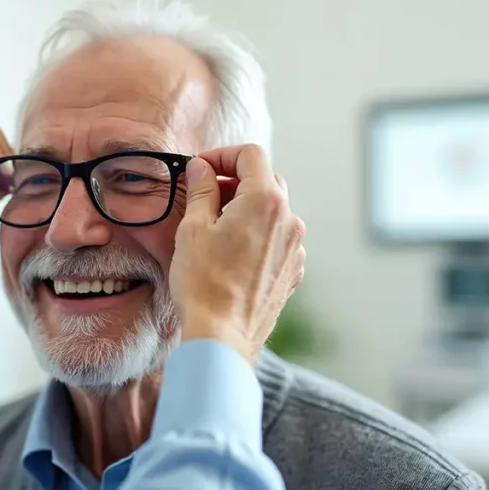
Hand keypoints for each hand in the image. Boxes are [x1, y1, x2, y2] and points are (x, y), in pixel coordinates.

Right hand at [170, 144, 305, 363]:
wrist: (222, 335)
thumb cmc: (204, 283)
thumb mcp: (193, 228)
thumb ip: (201, 190)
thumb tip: (201, 168)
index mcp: (265, 201)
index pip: (250, 155)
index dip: (222, 155)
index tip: (201, 168)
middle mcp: (289, 220)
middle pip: (265, 180)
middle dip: (235, 181)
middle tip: (205, 195)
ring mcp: (295, 248)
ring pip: (273, 211)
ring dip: (246, 208)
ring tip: (216, 227)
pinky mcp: (292, 271)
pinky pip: (278, 239)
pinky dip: (257, 234)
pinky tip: (232, 252)